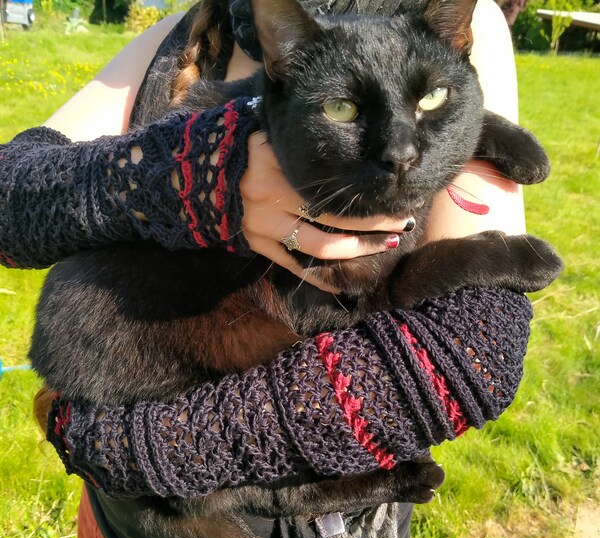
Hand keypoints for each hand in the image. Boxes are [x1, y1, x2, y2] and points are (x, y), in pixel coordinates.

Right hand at [240, 133, 412, 291]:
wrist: (200, 174)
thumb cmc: (246, 148)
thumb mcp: (273, 137)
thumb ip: (306, 150)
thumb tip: (356, 158)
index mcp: (277, 165)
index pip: (333, 187)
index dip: (369, 197)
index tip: (399, 197)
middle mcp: (270, 197)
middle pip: (334, 217)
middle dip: (374, 224)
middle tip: (402, 224)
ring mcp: (262, 225)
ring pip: (319, 246)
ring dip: (356, 250)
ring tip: (382, 247)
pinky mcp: (257, 244)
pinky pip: (293, 265)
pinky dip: (320, 276)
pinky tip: (344, 281)